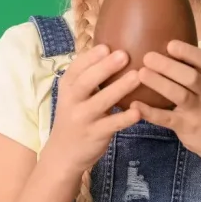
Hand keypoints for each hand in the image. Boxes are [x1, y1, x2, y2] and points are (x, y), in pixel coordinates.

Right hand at [43, 44, 142, 173]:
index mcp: (67, 88)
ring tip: (137, 76)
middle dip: (104, 68)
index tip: (106, 46)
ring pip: (100, 102)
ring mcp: (83, 119)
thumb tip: (110, 49)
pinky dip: (124, 118)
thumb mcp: (73, 96)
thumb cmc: (75, 117)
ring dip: (119, 88)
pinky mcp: (95, 135)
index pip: (76, 68)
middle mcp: (72, 102)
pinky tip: (138, 111)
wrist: (63, 155)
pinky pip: (111, 125)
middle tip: (124, 54)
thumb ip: (87, 77)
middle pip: (86, 82)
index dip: (90, 57)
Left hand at [132, 40, 200, 164]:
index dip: (188, 52)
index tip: (170, 44)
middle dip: (169, 66)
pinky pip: (167, 119)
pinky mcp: (186, 127)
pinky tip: (135, 105)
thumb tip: (166, 47)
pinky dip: (150, 112)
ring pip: (180, 95)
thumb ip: (194, 71)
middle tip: (147, 57)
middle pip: (191, 77)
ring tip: (141, 73)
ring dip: (160, 83)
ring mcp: (198, 111)